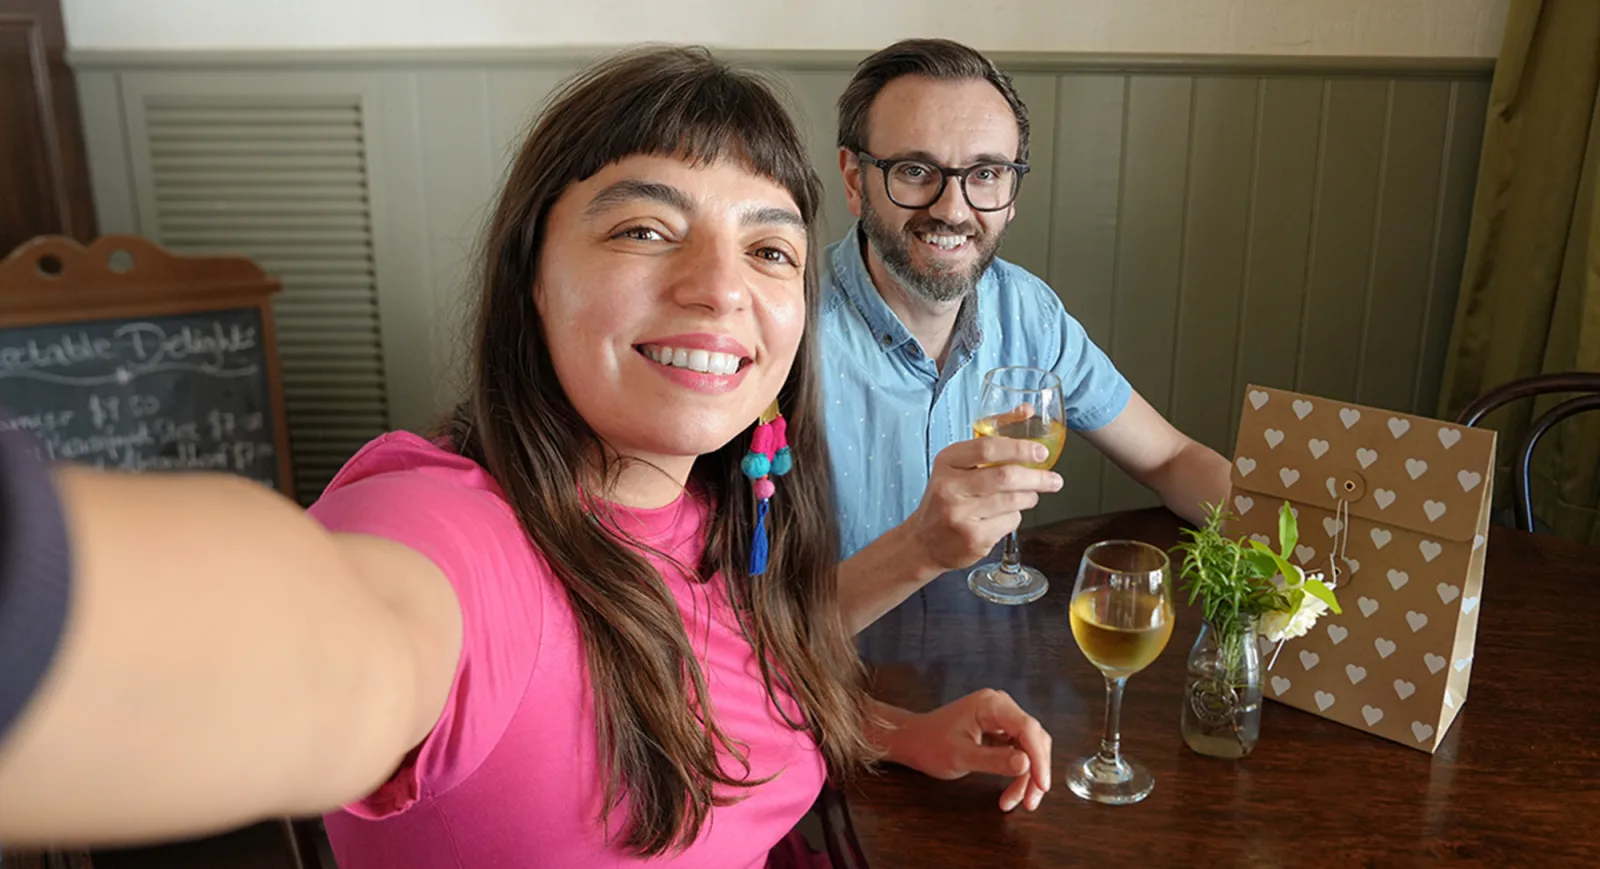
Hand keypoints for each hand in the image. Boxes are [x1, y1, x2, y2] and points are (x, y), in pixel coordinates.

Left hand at [883, 689, 1051, 811]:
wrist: (913, 742)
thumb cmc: (930, 744)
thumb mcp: (961, 757)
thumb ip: (994, 760)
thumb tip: (1025, 764)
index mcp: (991, 705)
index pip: (1028, 728)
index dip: (1039, 758)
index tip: (1041, 785)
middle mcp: (1000, 707)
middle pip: (1033, 740)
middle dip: (1034, 772)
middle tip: (1029, 801)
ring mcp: (1001, 719)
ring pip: (1029, 749)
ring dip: (1027, 778)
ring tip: (1013, 801)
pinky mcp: (1000, 732)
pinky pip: (1019, 753)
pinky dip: (1018, 774)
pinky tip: (1010, 792)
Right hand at [907, 438, 1063, 572]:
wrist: (925, 542)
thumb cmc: (947, 497)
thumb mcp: (958, 465)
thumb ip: (992, 438)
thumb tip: (1026, 411)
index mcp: (947, 462)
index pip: (986, 448)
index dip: (1019, 448)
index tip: (1041, 452)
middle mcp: (949, 487)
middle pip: (1005, 477)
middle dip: (1037, 478)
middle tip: (1054, 480)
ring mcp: (960, 515)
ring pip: (1013, 501)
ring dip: (1029, 497)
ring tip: (1030, 496)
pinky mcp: (973, 538)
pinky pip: (1010, 522)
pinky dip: (1015, 517)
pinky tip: (1005, 516)